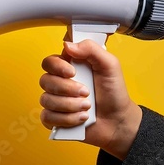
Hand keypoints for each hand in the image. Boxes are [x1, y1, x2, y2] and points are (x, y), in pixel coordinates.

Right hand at [39, 40, 141, 159]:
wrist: (118, 120)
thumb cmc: (114, 93)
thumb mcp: (109, 66)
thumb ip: (91, 49)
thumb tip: (68, 44)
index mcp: (69, 67)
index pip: (49, 62)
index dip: (57, 67)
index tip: (72, 72)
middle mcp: (59, 83)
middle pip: (45, 81)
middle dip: (67, 89)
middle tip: (86, 92)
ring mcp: (55, 101)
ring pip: (46, 100)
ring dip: (70, 105)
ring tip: (87, 107)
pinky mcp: (54, 118)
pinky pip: (47, 117)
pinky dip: (66, 119)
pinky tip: (80, 118)